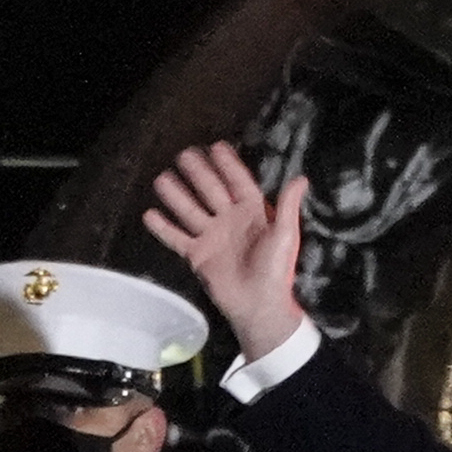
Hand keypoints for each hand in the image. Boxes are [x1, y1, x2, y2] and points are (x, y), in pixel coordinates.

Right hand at [144, 142, 307, 362]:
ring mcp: (212, 237)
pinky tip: (149, 214)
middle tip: (183, 154)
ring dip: (177, 195)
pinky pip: (177, 238)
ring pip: (190, 210)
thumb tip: (301, 178)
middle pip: (210, 191)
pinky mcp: (198, 255)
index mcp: (253, 213)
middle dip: (198, 173)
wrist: (258, 305)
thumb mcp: (285, 235)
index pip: (238, 182)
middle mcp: (229, 220)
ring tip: (162, 178)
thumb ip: (288, 206)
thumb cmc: (276, 270)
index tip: (216, 146)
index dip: (228, 165)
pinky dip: (163, 228)